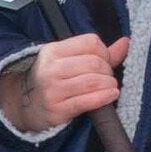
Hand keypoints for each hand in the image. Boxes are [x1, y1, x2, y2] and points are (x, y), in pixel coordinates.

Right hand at [0, 33, 125, 130]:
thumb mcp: (67, 61)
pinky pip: (88, 101)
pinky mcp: (57, 109)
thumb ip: (97, 53)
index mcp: (53, 51)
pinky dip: (104, 97)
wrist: (25, 106)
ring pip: (93, 81)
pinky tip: (111, 95)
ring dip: (108, 84)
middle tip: (107, 78)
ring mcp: (52, 90)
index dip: (104, 52)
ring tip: (110, 87)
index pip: (90, 43)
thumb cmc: (52, 81)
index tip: (104, 62)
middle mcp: (51, 68)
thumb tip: (125, 42)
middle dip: (107, 71)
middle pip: (94, 62)